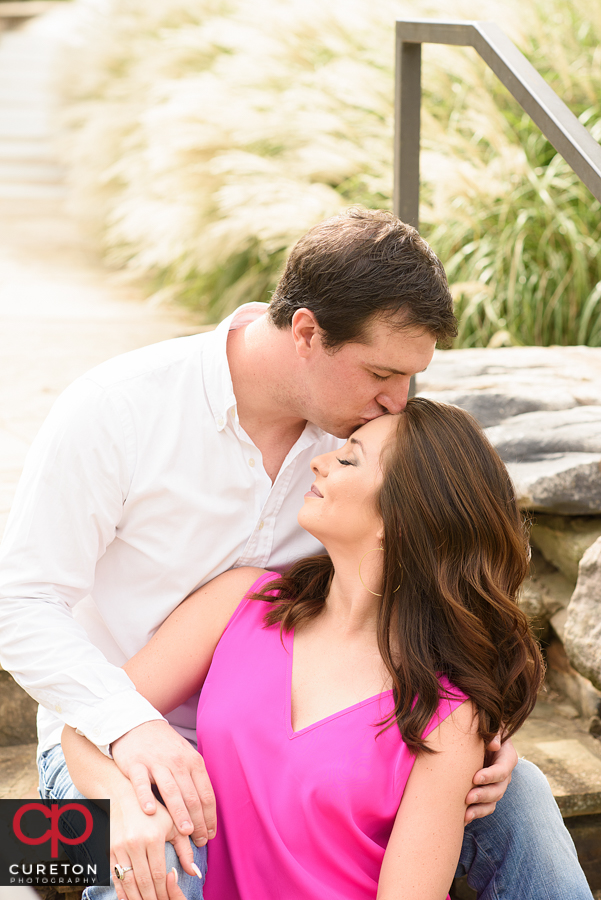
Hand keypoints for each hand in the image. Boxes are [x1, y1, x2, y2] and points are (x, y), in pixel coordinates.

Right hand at [110, 782, 198, 899]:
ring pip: (128, 883)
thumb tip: (194, 872)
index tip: (170, 899)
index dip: (164, 891)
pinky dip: (122, 892)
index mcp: (153, 837)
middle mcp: (135, 844)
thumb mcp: (172, 824)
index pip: (159, 874)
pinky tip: (129, 899)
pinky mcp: (109, 851)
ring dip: (137, 899)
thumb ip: (185, 849)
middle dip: (152, 898)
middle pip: (143, 882)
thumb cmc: (153, 810)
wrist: (123, 795)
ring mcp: (119, 848)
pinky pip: (115, 877)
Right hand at [111, 720, 215, 845]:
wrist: (137, 724)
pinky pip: (142, 783)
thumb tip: (205, 810)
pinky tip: (150, 811)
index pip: (206, 793)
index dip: (210, 816)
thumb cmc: (164, 746)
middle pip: (191, 796)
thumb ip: (194, 779)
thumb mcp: (185, 756)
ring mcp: (156, 763)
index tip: (210, 834)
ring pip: (171, 791)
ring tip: (185, 831)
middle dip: (198, 821)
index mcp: (193, 761)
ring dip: (179, 813)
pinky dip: (146, 797)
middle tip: (200, 840)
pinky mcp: (136, 764)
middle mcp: (178, 762)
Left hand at [464, 733, 516, 823]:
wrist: (480, 738)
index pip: (502, 770)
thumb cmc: (485, 729)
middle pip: (498, 790)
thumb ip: (493, 733)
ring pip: (492, 802)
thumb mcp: (491, 726)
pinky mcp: (486, 793)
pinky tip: (463, 818)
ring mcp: (496, 786)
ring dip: (479, 809)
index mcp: (507, 758)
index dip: (490, 775)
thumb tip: (494, 745)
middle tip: (468, 797)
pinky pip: (484, 808)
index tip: (476, 777)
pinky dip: (475, 813)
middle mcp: (504, 775)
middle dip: (483, 795)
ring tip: (465, 814)